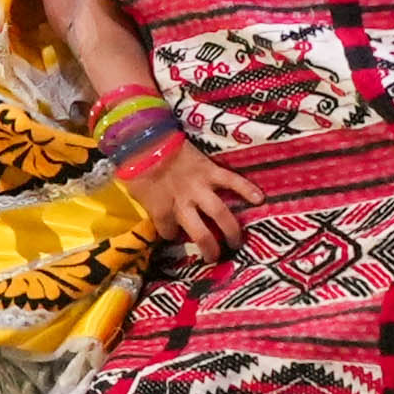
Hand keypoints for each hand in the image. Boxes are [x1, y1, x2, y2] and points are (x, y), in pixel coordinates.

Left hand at [135, 141, 259, 259]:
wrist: (145, 136)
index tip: (174, 234)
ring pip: (219, 214)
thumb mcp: (134, 190)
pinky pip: (231, 181)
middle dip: (210, 248)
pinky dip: (246, 189)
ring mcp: (198, 187)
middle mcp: (182, 203)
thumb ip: (147, 204)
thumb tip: (151, 211)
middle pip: (200, 234)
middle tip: (216, 257)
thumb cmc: (135, 163)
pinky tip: (259, 198)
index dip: (171, 234)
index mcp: (160, 210)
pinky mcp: (210, 170)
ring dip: (231, 230)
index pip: (168, 232)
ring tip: (237, 242)